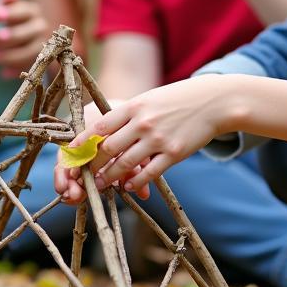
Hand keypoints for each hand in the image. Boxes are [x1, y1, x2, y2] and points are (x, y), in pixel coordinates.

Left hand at [0, 0, 49, 72]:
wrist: (23, 43)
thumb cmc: (4, 23)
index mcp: (31, 10)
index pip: (22, 10)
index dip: (11, 13)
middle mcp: (41, 25)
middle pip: (26, 32)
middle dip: (9, 37)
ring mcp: (44, 44)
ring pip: (30, 51)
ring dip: (10, 56)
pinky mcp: (43, 61)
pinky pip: (30, 67)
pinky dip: (16, 70)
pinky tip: (2, 73)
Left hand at [65, 77, 224, 192]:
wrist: (213, 102)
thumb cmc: (177, 99)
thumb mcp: (148, 99)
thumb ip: (127, 115)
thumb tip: (102, 131)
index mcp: (133, 107)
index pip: (99, 126)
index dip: (83, 142)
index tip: (73, 153)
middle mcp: (143, 123)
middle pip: (107, 148)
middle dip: (92, 165)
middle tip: (84, 175)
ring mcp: (158, 139)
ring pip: (124, 164)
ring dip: (109, 177)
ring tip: (101, 184)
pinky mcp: (174, 154)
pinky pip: (149, 173)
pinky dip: (135, 182)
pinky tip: (128, 187)